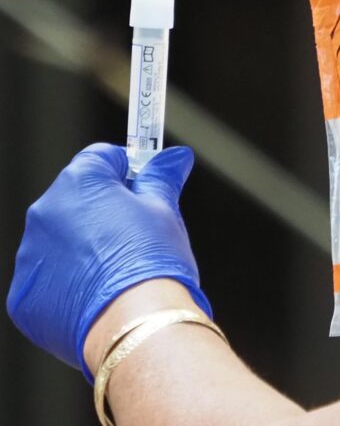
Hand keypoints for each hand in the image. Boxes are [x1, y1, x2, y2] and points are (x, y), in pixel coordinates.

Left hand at [6, 143, 209, 379]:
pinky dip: (70, 283)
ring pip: (61, 240)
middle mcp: (45, 212)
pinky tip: (99, 295)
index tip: (144, 189)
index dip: (128, 172)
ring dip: (85, 247)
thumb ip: (163, 176)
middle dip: (104, 210)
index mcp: (79, 182)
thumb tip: (175, 157)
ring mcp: (31, 256)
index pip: (103, 158)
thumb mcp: (166, 210)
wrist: (135, 323)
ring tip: (119, 271)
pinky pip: (49, 279)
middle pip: (78, 199)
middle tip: (137, 235)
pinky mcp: (25, 296)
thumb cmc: (152, 262)